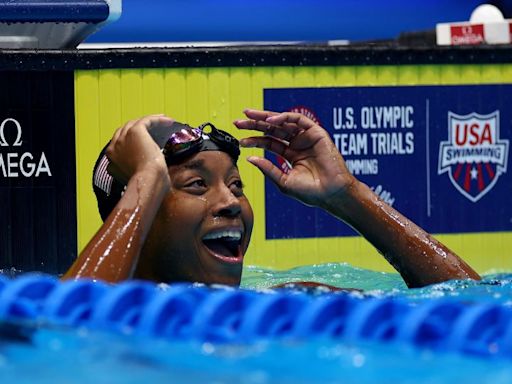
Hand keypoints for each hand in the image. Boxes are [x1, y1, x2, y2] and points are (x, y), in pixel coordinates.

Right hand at [106, 114, 173, 184]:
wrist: (146, 182)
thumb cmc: (145, 185)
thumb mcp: (134, 179)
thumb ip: (134, 171)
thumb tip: (144, 169)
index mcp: (112, 159)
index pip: (119, 143)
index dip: (131, 140)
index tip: (144, 141)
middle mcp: (114, 147)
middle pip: (125, 130)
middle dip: (139, 128)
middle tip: (154, 128)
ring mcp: (123, 138)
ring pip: (135, 123)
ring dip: (150, 121)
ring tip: (164, 121)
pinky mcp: (135, 131)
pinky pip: (147, 120)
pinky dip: (157, 119)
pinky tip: (168, 121)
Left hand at [234, 109, 355, 207]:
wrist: (331, 194)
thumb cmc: (310, 192)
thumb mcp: (283, 181)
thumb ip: (268, 169)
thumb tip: (250, 158)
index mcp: (290, 154)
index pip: (269, 142)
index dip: (254, 140)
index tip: (240, 141)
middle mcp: (297, 143)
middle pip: (273, 129)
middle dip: (255, 124)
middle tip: (238, 122)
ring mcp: (306, 137)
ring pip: (283, 122)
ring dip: (265, 117)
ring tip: (249, 116)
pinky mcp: (316, 133)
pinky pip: (299, 119)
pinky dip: (284, 117)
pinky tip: (270, 121)